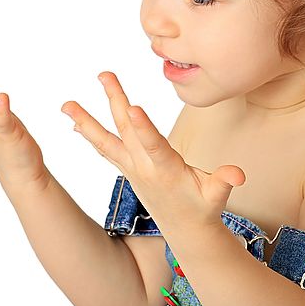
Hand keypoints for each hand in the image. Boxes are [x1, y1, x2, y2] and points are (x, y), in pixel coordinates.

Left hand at [62, 71, 245, 235]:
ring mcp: (132, 169)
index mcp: (166, 170)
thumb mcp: (216, 196)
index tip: (132, 107)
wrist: (185, 231)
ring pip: (107, 140)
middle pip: (126, 131)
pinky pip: (105, 150)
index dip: (144, 127)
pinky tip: (75, 123)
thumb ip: (224, 182)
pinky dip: (90, 136)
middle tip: (103, 74)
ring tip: (66, 104)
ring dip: (86, 121)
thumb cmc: (203, 208)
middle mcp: (143, 168)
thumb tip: (239, 174)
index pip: (154, 146)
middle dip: (114, 101)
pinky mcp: (128, 171)